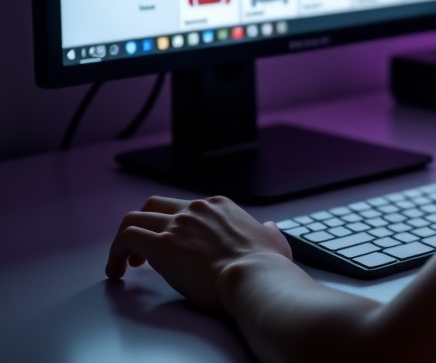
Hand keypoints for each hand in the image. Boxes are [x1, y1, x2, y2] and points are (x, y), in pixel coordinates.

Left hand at [106, 194, 292, 311]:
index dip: (172, 228)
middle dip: (144, 225)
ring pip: (135, 218)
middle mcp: (196, 209)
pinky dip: (116, 252)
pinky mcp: (162, 246)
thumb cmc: (263, 264)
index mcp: (219, 206)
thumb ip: (268, 231)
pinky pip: (127, 237)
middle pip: (155, 205)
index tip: (171, 247)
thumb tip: (268, 229)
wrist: (252, 275)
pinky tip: (118, 271)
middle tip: (141, 253)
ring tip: (123, 264)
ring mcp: (178, 225)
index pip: (184, 208)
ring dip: (124, 240)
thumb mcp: (273, 239)